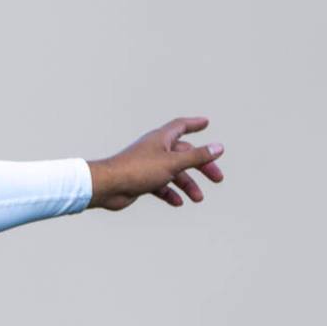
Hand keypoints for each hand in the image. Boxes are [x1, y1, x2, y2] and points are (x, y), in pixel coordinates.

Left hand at [89, 117, 224, 210]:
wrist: (108, 187)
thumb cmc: (137, 170)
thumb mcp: (173, 163)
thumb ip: (197, 156)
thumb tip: (219, 147)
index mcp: (161, 139)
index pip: (180, 126)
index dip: (194, 123)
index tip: (205, 122)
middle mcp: (155, 150)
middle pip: (184, 154)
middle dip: (201, 166)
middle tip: (217, 178)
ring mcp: (148, 166)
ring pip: (174, 173)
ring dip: (187, 185)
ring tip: (197, 198)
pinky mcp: (141, 180)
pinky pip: (161, 186)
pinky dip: (170, 193)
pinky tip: (177, 203)